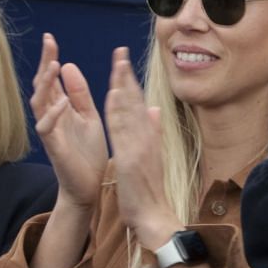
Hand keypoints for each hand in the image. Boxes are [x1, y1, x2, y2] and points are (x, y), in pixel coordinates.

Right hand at [31, 34, 108, 207]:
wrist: (90, 186)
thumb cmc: (88, 152)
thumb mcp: (87, 116)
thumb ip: (78, 93)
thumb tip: (67, 65)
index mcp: (61, 108)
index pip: (52, 79)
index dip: (50, 59)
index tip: (51, 38)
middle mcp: (51, 117)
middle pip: (42, 85)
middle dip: (45, 63)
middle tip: (49, 42)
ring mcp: (50, 132)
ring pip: (38, 103)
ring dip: (45, 84)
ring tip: (53, 65)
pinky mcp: (53, 148)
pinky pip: (46, 128)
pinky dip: (53, 114)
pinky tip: (62, 101)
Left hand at [103, 48, 171, 244]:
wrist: (154, 215)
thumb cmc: (149, 190)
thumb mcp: (153, 156)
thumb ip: (154, 131)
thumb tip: (156, 109)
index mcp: (148, 137)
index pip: (139, 105)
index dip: (130, 84)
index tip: (124, 64)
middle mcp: (145, 138)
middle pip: (135, 103)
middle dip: (126, 77)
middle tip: (121, 53)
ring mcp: (139, 146)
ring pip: (129, 111)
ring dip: (122, 86)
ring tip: (117, 64)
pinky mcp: (130, 157)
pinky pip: (122, 130)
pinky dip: (118, 111)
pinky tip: (112, 95)